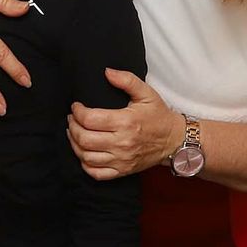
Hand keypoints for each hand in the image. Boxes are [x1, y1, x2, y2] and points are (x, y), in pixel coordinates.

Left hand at [67, 69, 182, 179]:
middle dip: (72, 127)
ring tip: (74, 133)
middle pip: (84, 139)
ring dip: (75, 145)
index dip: (77, 112)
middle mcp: (122, 143)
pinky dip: (85, 165)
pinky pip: (96, 174)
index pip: (90, 119)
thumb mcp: (146, 93)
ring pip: (86, 157)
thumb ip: (126, 80)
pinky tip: (84, 153)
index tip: (76, 106)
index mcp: (126, 122)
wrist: (174, 140)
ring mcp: (122, 160)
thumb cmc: (158, 116)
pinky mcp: (123, 171)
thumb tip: (107, 71)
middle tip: (72, 119)